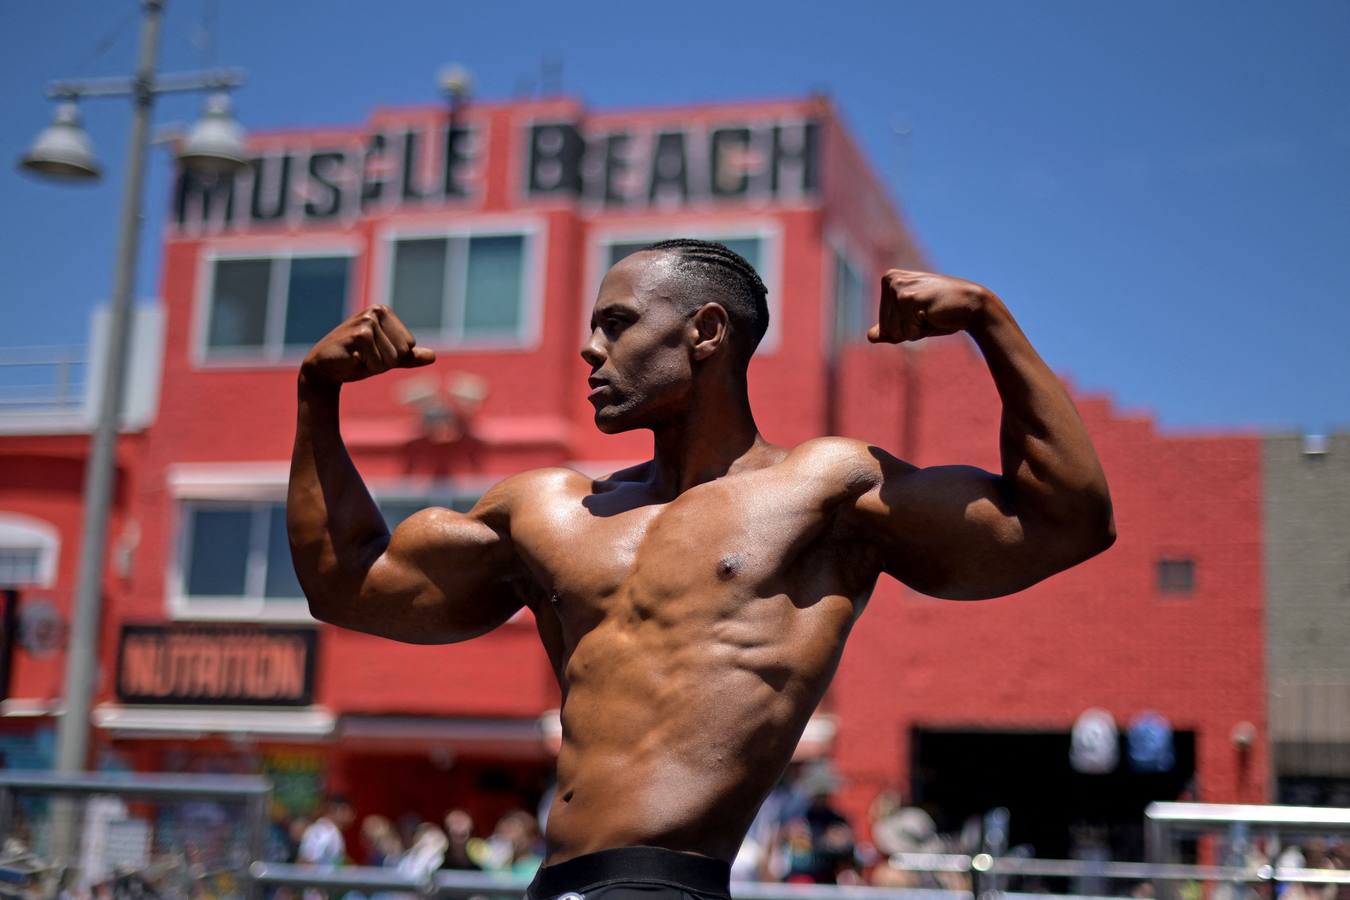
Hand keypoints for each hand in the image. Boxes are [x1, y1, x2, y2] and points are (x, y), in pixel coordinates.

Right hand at [299, 305, 434, 384]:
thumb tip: (432, 357)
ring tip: (357, 358)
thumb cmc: (355, 361)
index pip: (409, 344)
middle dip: (384, 362)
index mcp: (385, 312)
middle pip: (403, 351)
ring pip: (392, 359)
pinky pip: (379, 364)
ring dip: (375, 365)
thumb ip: (408, 357)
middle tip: (364, 357)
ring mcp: (368, 320)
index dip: (392, 356)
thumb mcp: (385, 358)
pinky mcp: (359, 334)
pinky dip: (366, 368)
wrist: (323, 368)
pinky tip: (351, 360)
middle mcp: (377, 310)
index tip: (372, 352)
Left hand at [867, 269, 991, 343]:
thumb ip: (890, 329)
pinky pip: (906, 332)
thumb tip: (869, 337)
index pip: (883, 324)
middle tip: (927, 314)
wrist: (971, 305)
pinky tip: (933, 314)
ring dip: (915, 330)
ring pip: (894, 332)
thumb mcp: (912, 322)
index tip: (921, 313)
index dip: (904, 327)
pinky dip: (921, 330)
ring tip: (930, 313)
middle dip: (909, 330)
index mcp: (888, 280)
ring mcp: (898, 288)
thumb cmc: (942, 313)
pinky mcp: (907, 298)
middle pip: (886, 328)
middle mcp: (890, 279)